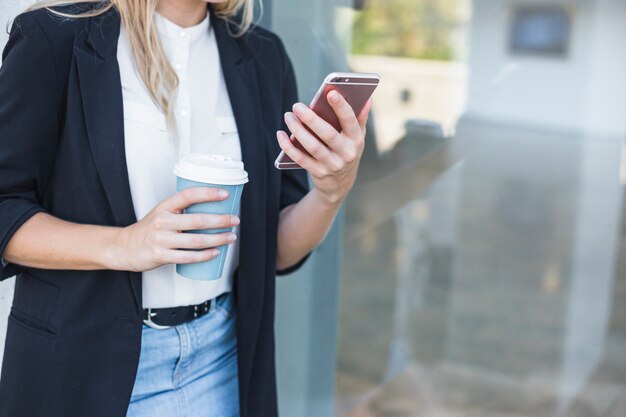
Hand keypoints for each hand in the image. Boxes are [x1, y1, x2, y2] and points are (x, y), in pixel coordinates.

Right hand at [109, 187, 239, 271]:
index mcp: (164, 206)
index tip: (226, 194)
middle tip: (235, 220)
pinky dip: (205, 255)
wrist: (123, 247)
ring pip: (196, 240)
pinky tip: (216, 252)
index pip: (189, 195)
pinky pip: (188, 257)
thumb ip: (182, 210)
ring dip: (218, 239)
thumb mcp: (162, 213)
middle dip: (221, 220)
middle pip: (197, 220)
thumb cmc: (149, 229)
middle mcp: (162, 221)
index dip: (208, 193)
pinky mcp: (160, 255)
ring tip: (230, 237)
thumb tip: (212, 209)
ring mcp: (161, 239)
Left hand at [277, 91, 371, 204]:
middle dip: (311, 119)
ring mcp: (332, 165)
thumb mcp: (356, 138)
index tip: (331, 93)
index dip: (341, 107)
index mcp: (356, 141)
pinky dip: (288, 146)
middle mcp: (346, 154)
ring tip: (288, 116)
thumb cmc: (346, 152)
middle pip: (327, 134)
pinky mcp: (318, 173)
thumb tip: (367, 99)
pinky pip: (300, 158)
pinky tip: (281, 134)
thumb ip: (360, 119)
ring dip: (297, 130)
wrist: (339, 184)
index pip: (350, 122)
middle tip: (297, 106)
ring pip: (312, 146)